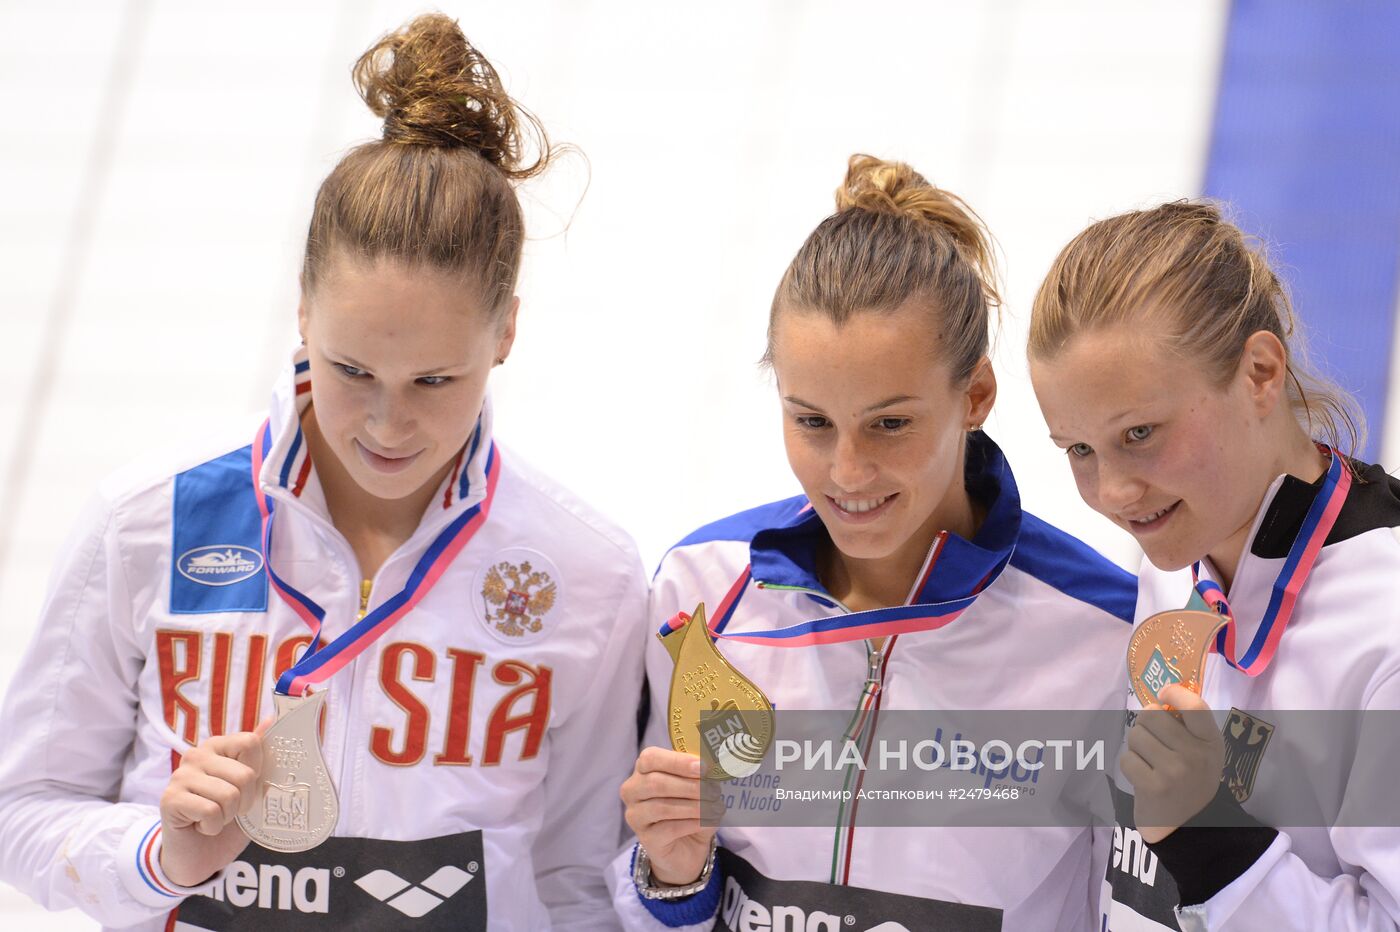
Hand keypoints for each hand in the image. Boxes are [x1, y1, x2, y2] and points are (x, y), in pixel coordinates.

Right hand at [158, 721, 269, 886]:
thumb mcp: (250, 787)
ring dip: (228, 816)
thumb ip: (258, 756)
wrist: (199, 855)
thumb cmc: (227, 817)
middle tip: (229, 810)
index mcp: (219, 745)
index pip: (251, 743)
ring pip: (229, 795)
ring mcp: (180, 775)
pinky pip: (210, 811)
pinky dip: (213, 826)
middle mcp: (196, 754)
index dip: (256, 773)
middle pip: (244, 774)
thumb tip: (271, 719)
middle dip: (244, 801)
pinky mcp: (170, 799)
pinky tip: (201, 826)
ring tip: (214, 817)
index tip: (246, 788)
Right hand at [621, 746, 719, 885]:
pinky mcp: (645, 838)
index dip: (678, 762)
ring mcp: (635, 815)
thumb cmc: (690, 810)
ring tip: (715, 808)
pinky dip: (693, 823)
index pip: (651, 758)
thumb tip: (714, 771)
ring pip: (662, 807)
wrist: (687, 848)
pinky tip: (707, 822)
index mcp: (643, 769)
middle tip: (714, 791)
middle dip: (690, 786)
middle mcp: (632, 790)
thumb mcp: (697, 788)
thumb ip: (700, 777)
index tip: (703, 768)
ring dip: (694, 807)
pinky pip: (669, 828)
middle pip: (656, 783)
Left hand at [1121, 684, 1224, 843]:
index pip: (1195, 706)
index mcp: (1211, 742)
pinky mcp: (1153, 786)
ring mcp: (1175, 771)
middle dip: (1145, 724)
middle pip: (1152, 715)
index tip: (1164, 693)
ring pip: (1136, 735)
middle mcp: (1195, 755)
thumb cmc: (1191, 778)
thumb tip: (1161, 695)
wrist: (1188, 824)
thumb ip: (1188, 724)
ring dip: (1137, 746)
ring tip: (1150, 760)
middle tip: (1153, 740)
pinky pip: (1127, 758)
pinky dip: (1131, 765)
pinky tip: (1143, 775)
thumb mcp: (1202, 750)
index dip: (1175, 692)